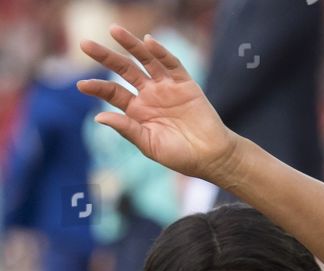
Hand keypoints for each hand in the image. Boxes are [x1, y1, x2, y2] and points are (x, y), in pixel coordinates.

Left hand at [76, 25, 241, 184]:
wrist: (212, 157)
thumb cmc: (180, 156)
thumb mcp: (149, 145)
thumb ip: (127, 129)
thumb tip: (99, 117)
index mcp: (137, 110)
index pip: (112, 92)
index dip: (97, 87)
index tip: (81, 85)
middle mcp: (149, 95)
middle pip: (124, 69)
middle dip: (105, 56)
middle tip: (85, 45)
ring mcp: (167, 88)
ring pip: (145, 61)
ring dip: (131, 45)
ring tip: (114, 30)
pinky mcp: (186, 85)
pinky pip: (172, 65)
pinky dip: (162, 53)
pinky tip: (149, 43)